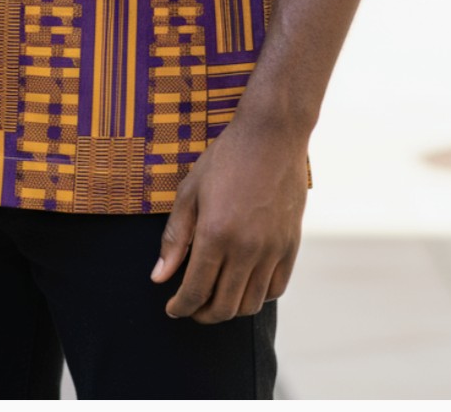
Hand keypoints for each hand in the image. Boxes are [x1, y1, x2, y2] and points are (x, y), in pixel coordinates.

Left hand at [150, 115, 307, 322]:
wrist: (272, 136)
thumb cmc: (226, 158)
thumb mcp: (190, 192)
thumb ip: (174, 239)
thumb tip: (159, 278)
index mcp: (215, 235)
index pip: (195, 292)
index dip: (180, 307)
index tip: (172, 308)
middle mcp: (246, 249)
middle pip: (224, 307)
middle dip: (202, 314)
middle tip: (191, 306)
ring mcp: (272, 249)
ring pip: (250, 304)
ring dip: (230, 309)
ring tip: (216, 297)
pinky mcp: (291, 245)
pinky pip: (275, 288)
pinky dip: (257, 296)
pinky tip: (243, 284)